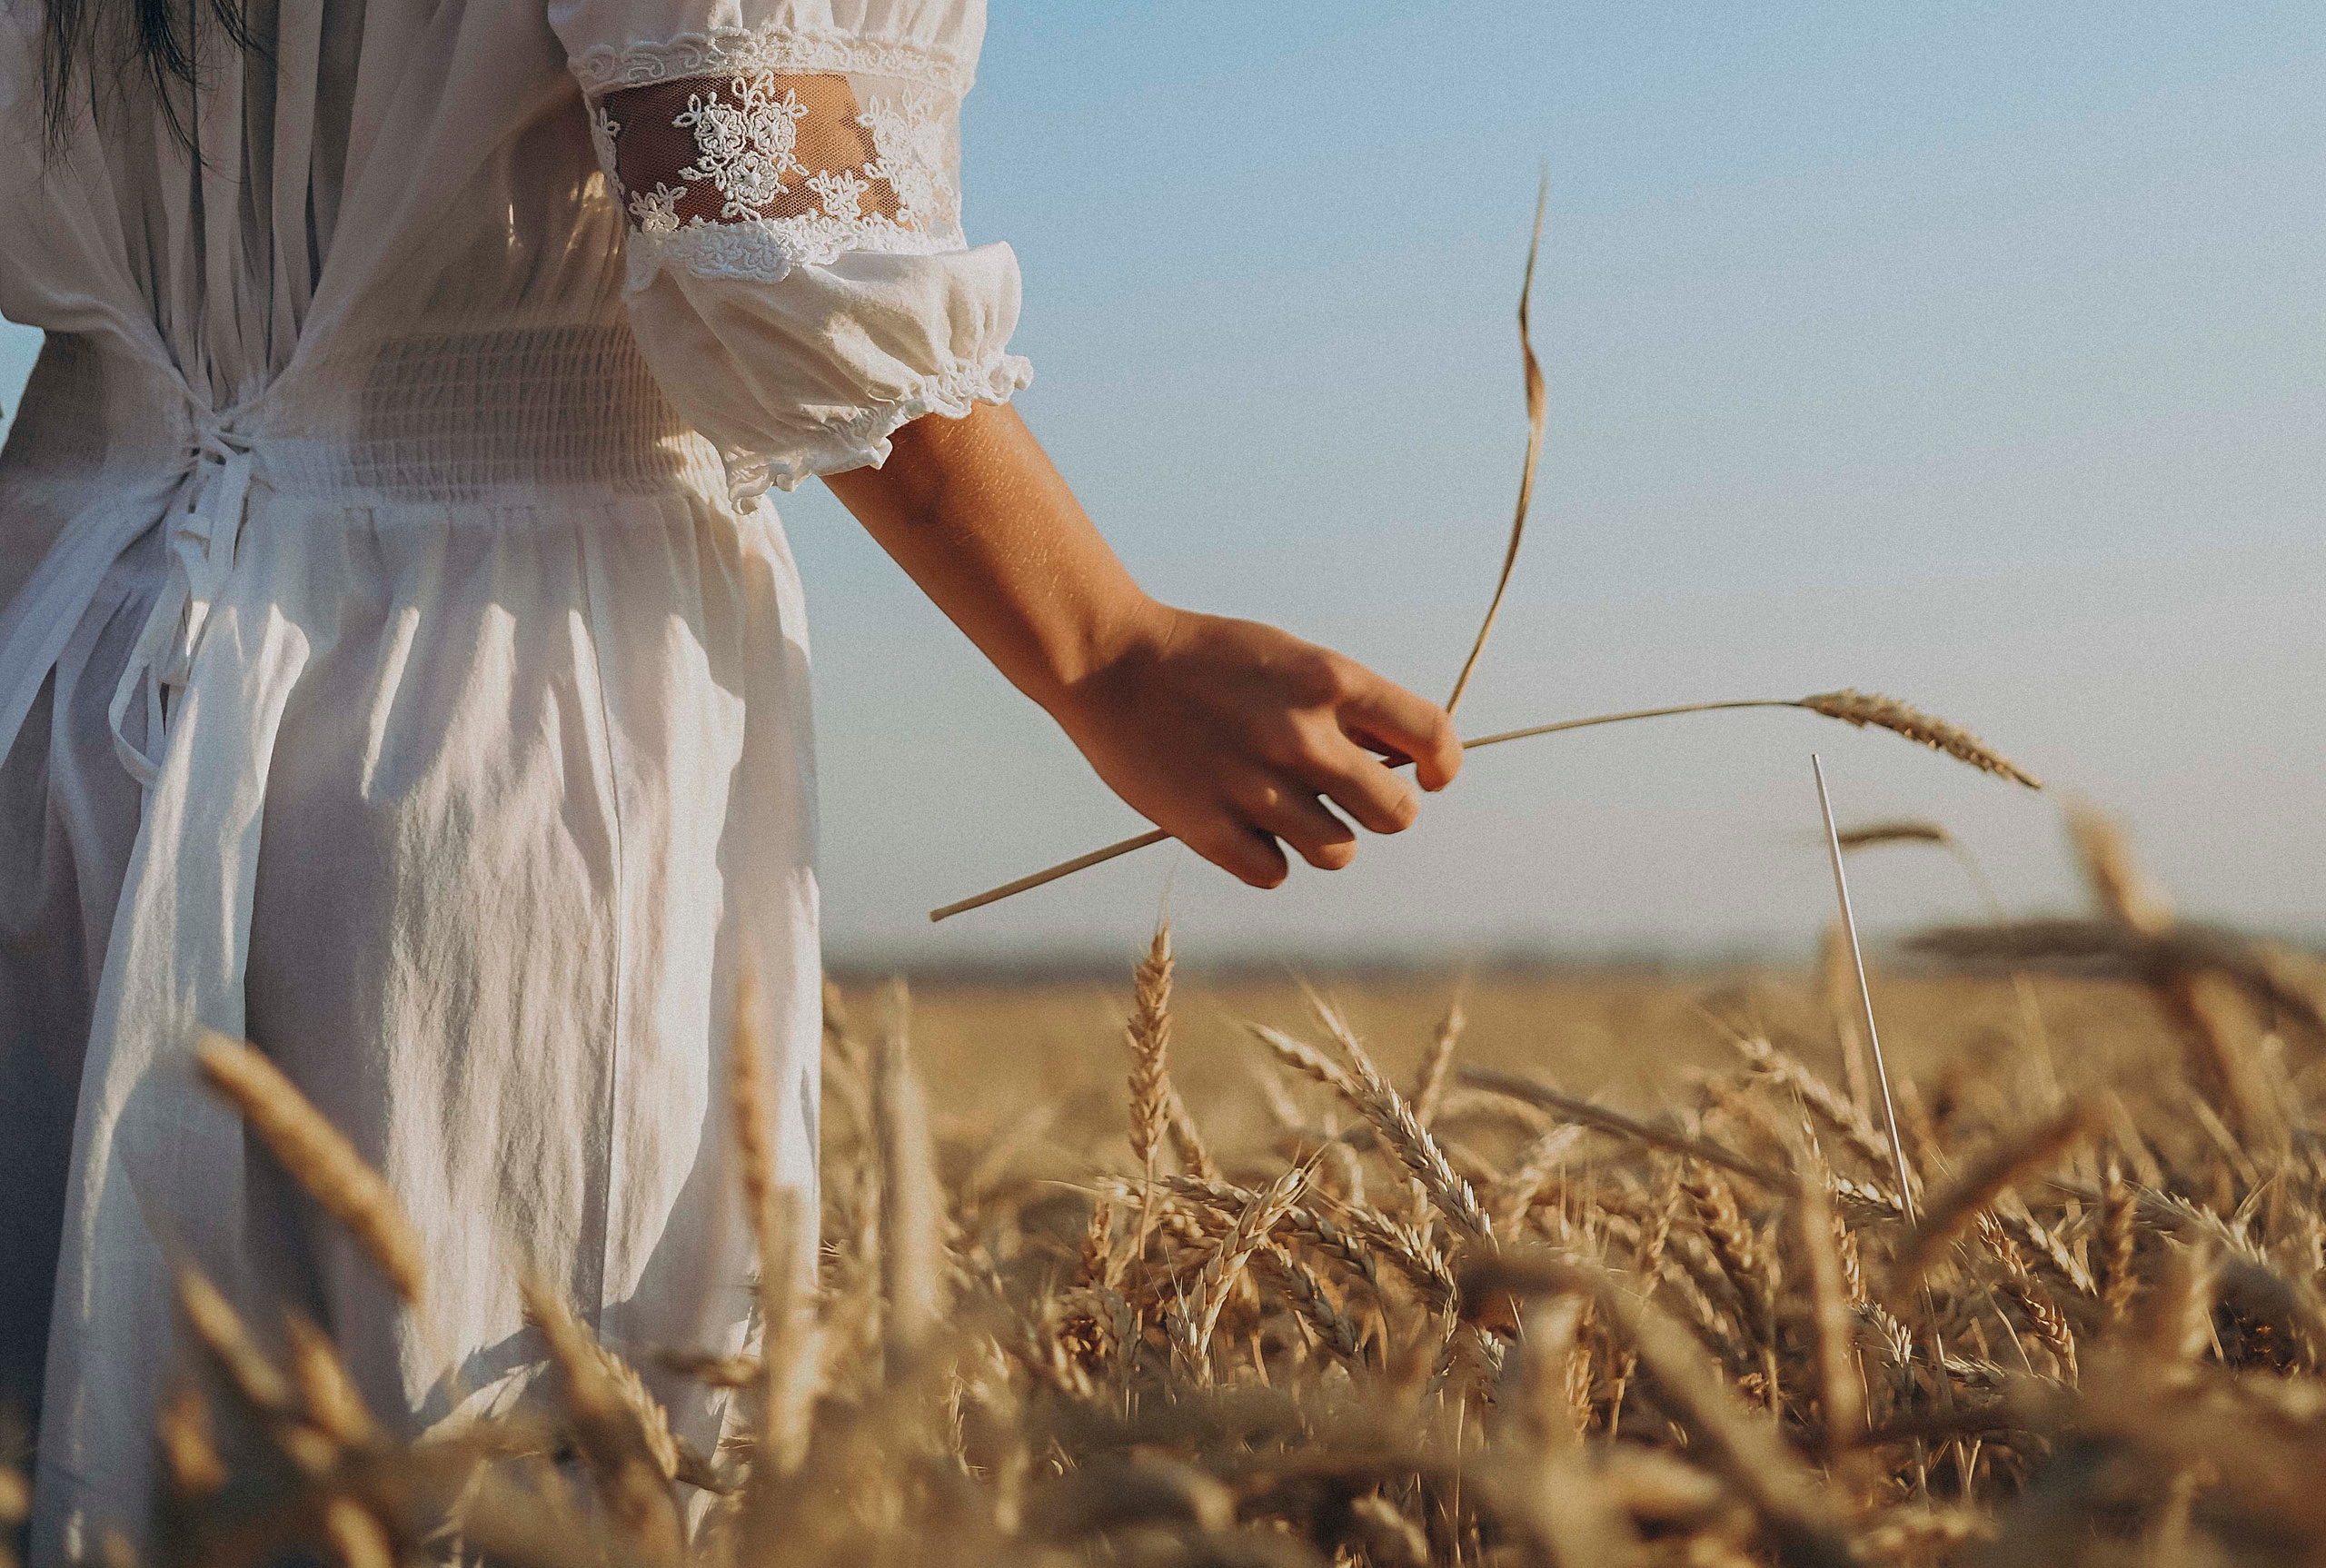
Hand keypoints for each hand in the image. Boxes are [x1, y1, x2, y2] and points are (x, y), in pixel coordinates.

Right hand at [1050, 606, 1462, 887]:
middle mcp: (1301, 735)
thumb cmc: (1206, 660)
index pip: (1432, 735)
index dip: (1442, 765)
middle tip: (1349, 798)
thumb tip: (1402, 762)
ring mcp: (1256, 786)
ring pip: (1339, 852)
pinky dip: (1266, 858)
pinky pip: (1275, 873)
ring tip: (1287, 812)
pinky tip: (1240, 825)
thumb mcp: (1288, 658)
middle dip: (1381, 810)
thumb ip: (1346, 707)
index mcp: (1329, 681)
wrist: (1106, 663)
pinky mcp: (1210, 828)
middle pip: (1396, 813)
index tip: (1429, 776)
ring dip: (1323, 838)